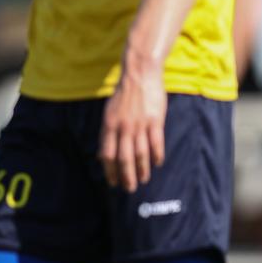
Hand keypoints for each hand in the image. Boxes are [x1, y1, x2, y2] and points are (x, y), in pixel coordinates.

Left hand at [100, 65, 166, 192]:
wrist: (140, 74)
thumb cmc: (123, 95)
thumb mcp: (109, 112)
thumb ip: (108, 132)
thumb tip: (104, 155)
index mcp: (109, 125)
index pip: (108, 154)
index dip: (110, 171)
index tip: (112, 182)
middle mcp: (124, 127)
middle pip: (124, 158)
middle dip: (126, 176)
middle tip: (129, 189)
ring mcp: (140, 124)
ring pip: (141, 153)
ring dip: (142, 169)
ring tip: (143, 179)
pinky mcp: (155, 120)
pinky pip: (156, 143)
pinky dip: (156, 155)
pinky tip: (157, 164)